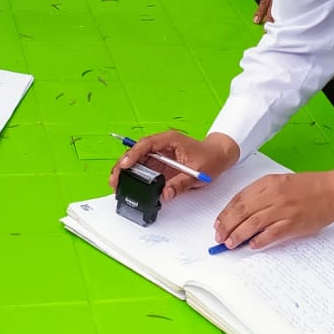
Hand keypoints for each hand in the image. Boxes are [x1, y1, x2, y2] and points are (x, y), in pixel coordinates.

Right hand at [109, 131, 239, 201]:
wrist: (219, 156)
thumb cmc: (210, 158)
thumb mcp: (198, 172)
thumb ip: (180, 184)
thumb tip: (165, 194)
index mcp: (169, 140)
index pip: (147, 144)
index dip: (133, 154)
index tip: (124, 165)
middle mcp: (161, 145)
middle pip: (136, 152)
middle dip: (123, 164)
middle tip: (114, 179)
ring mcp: (159, 154)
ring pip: (137, 160)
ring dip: (126, 171)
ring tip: (116, 184)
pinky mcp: (160, 163)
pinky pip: (144, 168)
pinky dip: (135, 176)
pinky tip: (127, 184)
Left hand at [213, 164, 333, 249]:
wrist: (332, 191)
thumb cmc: (307, 187)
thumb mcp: (280, 182)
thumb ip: (261, 194)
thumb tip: (242, 214)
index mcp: (267, 183)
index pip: (238, 199)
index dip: (225, 213)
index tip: (218, 223)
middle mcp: (272, 195)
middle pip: (241, 212)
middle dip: (227, 226)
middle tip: (219, 237)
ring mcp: (282, 210)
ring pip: (252, 224)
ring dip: (238, 235)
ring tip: (230, 243)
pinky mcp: (292, 224)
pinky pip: (270, 234)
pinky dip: (259, 240)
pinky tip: (251, 245)